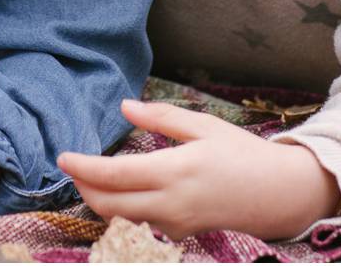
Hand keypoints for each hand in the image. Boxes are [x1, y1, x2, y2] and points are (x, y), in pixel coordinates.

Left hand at [57, 99, 340, 240]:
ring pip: (121, 218)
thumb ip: (161, 118)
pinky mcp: (179, 234)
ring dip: (100, 200)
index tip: (62, 156)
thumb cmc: (241, 154)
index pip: (116, 175)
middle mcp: (172, 204)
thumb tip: (124, 106)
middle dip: (84, 188)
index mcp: (176, 172)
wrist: (277, 195)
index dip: (83, 168)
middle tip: (71, 167)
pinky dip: (121, 210)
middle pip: (109, 205)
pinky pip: (139, 224)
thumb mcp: (203, 126)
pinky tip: (119, 193)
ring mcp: (175, 224)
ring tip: (90, 177)